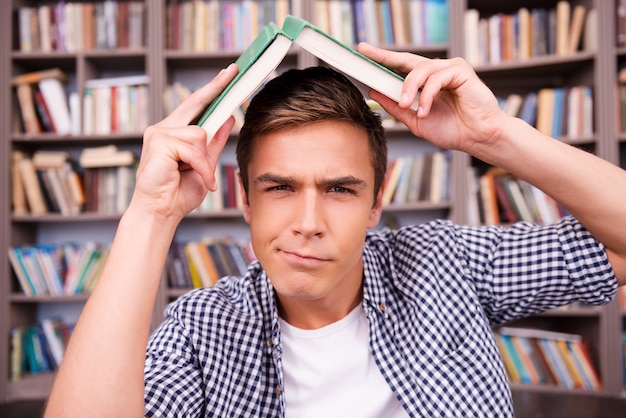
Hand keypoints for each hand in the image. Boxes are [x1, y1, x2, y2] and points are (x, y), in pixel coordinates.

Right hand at [129, 64, 237, 220]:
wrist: (161, 213)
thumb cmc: (178, 193)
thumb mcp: (204, 165)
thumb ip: (214, 142)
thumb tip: (228, 119)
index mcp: (173, 132)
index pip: (195, 106)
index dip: (212, 89)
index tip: (228, 75)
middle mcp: (164, 129)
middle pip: (196, 103)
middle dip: (216, 88)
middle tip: (233, 71)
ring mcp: (159, 134)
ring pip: (200, 134)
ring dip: (205, 161)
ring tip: (203, 178)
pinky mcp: (159, 142)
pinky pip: (194, 148)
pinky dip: (201, 167)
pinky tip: (200, 179)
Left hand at [358, 43, 508, 153]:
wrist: (477, 138)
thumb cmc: (453, 129)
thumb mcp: (414, 120)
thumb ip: (396, 106)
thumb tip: (374, 92)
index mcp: (425, 82)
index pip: (400, 67)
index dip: (382, 60)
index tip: (363, 54)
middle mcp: (436, 71)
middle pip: (406, 59)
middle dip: (384, 56)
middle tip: (366, 53)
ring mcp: (449, 68)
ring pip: (419, 70)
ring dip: (409, 90)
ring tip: (409, 108)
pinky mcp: (460, 70)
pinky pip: (435, 78)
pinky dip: (427, 96)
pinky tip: (424, 111)